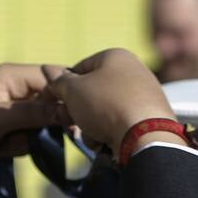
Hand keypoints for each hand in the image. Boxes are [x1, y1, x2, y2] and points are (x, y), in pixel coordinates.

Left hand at [0, 63, 65, 194]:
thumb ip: (33, 113)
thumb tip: (69, 110)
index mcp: (10, 75)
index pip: (55, 78)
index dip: (68, 99)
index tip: (75, 123)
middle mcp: (11, 88)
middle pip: (50, 102)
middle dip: (49, 123)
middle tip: (36, 139)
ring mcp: (6, 109)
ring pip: (40, 123)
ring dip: (32, 138)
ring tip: (9, 146)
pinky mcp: (0, 128)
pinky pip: (25, 135)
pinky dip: (19, 145)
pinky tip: (2, 151)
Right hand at [42, 48, 177, 153]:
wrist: (145, 134)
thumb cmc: (106, 105)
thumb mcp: (73, 91)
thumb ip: (58, 81)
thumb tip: (46, 69)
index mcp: (115, 56)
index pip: (79, 68)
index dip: (63, 86)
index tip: (55, 102)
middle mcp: (133, 70)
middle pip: (93, 92)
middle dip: (80, 111)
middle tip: (74, 122)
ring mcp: (145, 93)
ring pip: (105, 110)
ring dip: (93, 126)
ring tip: (95, 135)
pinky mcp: (151, 115)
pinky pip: (121, 122)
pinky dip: (111, 132)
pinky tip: (109, 141)